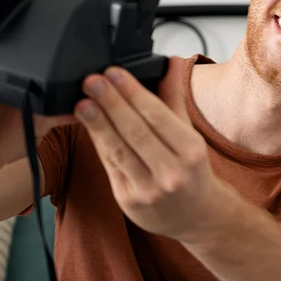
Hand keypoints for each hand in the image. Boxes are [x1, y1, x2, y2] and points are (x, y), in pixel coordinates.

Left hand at [73, 57, 231, 242]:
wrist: (198, 217)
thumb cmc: (193, 171)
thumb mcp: (191, 135)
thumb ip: (174, 99)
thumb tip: (171, 62)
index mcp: (191, 152)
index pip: (157, 116)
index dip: (133, 93)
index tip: (114, 73)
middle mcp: (172, 173)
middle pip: (136, 132)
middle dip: (111, 104)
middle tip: (92, 81)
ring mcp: (149, 191)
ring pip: (118, 151)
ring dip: (97, 124)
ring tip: (82, 102)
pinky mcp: (129, 202)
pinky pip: (110, 166)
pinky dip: (99, 144)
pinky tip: (88, 126)